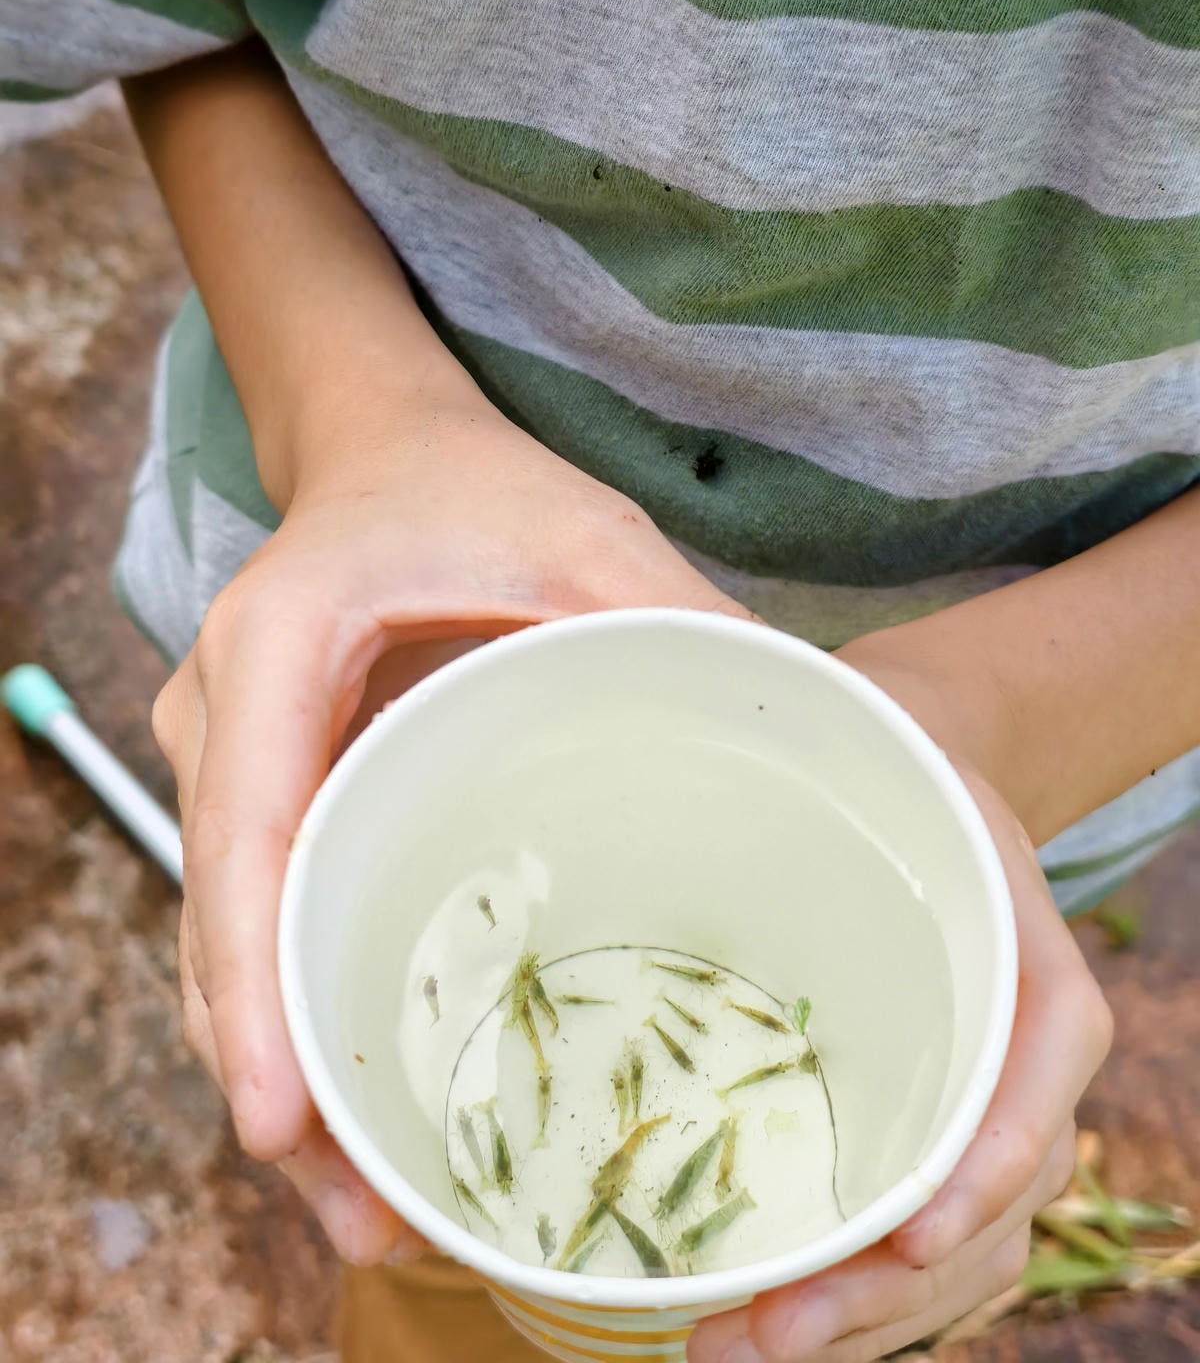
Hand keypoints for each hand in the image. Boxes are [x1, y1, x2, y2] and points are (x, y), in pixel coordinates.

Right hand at [151, 393, 750, 1261]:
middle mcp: (223, 712)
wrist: (390, 452)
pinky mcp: (264, 796)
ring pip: (227, 944)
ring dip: (284, 1071)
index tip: (283, 1120)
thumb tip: (802, 743)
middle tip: (372, 1216)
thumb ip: (675, 626)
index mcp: (281, 638)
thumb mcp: (588, 538)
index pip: (245, 827)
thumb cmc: (480, 487)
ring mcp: (229, 762)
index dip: (253, 979)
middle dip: (276, 1074)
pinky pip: (266, 918)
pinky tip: (372, 1103)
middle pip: (223, 921)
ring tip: (376, 1206)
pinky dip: (302, 1013)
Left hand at [688, 757, 1112, 1362]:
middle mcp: (1024, 1069)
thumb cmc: (904, 778)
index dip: (977, 1175)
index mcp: (1038, 982)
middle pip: (985, 1213)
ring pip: (952, 1261)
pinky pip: (915, 1251)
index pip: (1033, 1093)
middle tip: (763, 1336)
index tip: (907, 1243)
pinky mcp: (923, 1142)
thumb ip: (841, 759)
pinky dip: (853, 1301)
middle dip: (880, 1294)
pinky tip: (762, 1321)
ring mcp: (979, 1119)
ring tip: (731, 1349)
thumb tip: (728, 728)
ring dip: (856, 1324)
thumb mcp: (899, 753)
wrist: (928, 802)